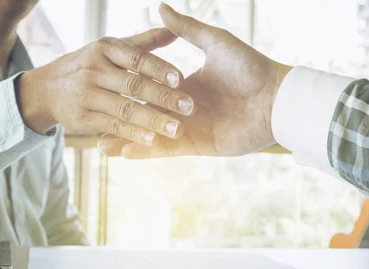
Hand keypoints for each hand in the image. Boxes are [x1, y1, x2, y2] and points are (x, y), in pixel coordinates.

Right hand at [15, 27, 194, 145]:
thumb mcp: (111, 48)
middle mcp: (94, 70)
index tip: (181, 78)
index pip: (136, 58)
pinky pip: (112, 127)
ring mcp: (87, 95)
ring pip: (125, 109)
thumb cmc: (89, 66)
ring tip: (177, 129)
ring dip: (152, 120)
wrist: (45, 89)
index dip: (158, 68)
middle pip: (133, 85)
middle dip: (163, 97)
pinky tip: (152, 141)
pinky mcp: (83, 119)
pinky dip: (131, 134)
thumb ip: (145, 42)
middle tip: (190, 107)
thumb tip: (174, 27)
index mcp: (106, 48)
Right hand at [98, 2, 291, 157]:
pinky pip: (166, 150)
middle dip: (119, 120)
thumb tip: (160, 7)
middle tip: (93, 125)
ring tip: (100, 145)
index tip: (102, 90)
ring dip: (126, 140)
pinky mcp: (197, 145)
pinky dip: (146, 153)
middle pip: (143, 115)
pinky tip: (125, 153)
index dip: (125, 91)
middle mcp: (182, 108)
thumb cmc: (250, 68)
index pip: (147, 89)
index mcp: (183, 85)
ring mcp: (188, 128)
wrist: (275, 98)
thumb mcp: (215, 42)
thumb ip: (187, 28)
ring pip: (150, 135)